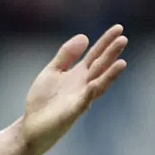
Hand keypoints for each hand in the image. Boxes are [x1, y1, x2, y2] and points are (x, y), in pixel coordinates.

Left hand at [21, 24, 128, 154]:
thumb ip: (66, 55)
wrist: (30, 127)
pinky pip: (83, 102)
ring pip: (98, 84)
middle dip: (110, 54)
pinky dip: (90, 92)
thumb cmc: (43, 101)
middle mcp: (83, 85)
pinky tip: (96, 84)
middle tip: (123, 38)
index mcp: (78, 74)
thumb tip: (85, 36)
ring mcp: (80, 99)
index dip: (105, 42)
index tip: (118, 28)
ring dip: (109, 74)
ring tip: (122, 62)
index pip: (95, 55)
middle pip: (100, 67)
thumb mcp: (52, 72)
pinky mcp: (72, 112)